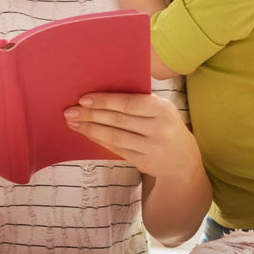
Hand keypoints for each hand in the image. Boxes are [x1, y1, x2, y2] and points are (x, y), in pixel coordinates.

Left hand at [64, 92, 200, 181]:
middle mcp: (159, 129)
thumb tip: (100, 91)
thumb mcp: (161, 109)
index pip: (129, 103)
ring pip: (114, 136)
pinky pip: (115, 149)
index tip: (83, 99)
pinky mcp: (144, 162)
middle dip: (90, 115)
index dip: (105, 101)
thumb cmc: (165, 125)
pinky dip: (98, 139)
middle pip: (118, 120)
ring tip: (73, 122)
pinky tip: (86, 132)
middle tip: (69, 111)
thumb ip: (138, 101)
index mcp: (163, 109)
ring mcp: (152, 148)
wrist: (184, 160)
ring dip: (89, 128)